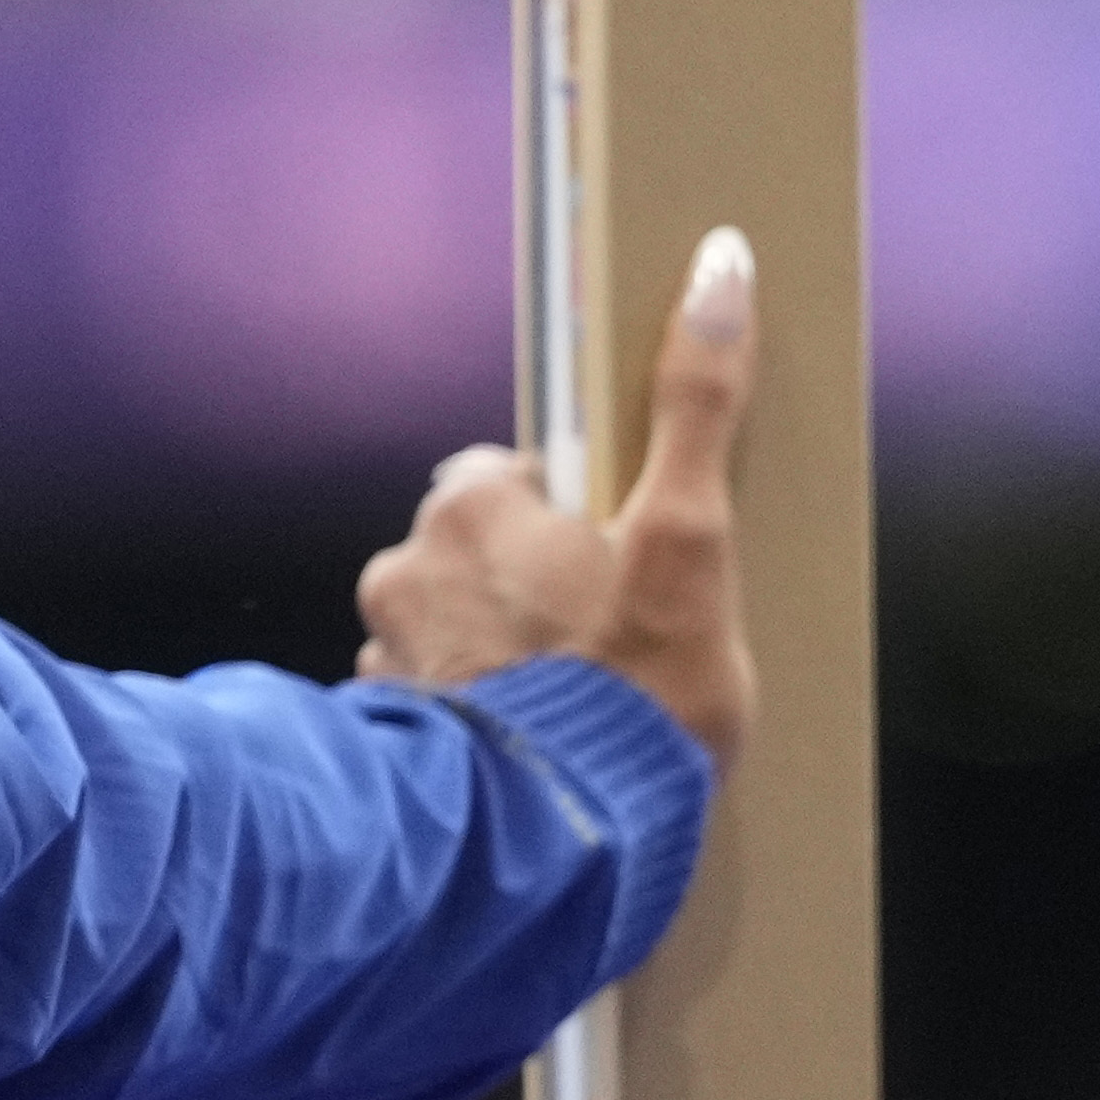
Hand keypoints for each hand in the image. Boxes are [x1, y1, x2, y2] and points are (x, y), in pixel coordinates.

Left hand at [355, 225, 760, 771]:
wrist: (560, 831)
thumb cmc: (633, 682)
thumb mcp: (690, 534)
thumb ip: (698, 403)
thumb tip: (717, 268)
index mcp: (466, 508)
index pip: (512, 479)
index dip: (572, 516)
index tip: (617, 563)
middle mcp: (401, 567)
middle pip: (473, 551)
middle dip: (526, 583)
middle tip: (601, 641)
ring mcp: (383, 651)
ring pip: (448, 623)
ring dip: (494, 649)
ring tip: (566, 700)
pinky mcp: (381, 728)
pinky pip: (429, 696)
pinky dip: (468, 710)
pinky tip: (523, 742)